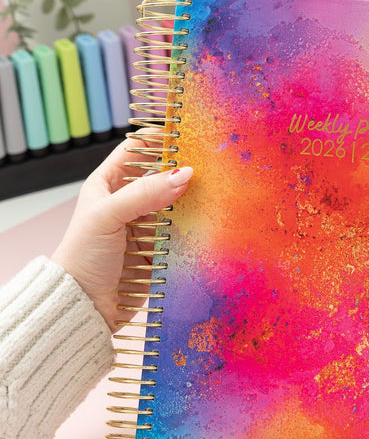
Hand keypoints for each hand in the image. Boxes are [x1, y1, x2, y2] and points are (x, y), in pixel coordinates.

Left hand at [51, 133, 192, 330]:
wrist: (84, 304)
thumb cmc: (83, 256)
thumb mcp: (108, 216)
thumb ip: (145, 194)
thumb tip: (184, 174)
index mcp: (108, 184)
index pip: (136, 151)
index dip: (158, 140)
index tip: (185, 134)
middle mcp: (129, 201)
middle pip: (163, 176)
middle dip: (184, 170)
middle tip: (210, 164)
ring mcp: (146, 225)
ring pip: (178, 203)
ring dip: (194, 199)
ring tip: (217, 190)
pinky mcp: (161, 249)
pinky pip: (184, 232)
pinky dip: (197, 226)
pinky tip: (211, 219)